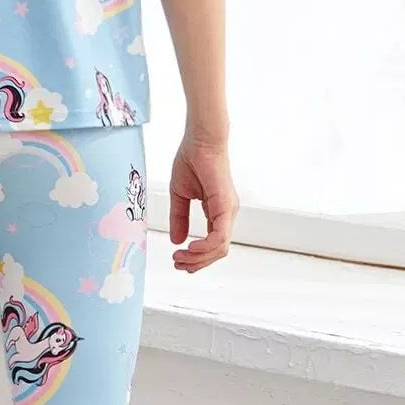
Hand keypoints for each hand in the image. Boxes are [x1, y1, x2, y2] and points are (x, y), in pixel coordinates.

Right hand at [169, 134, 237, 271]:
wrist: (200, 140)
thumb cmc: (192, 160)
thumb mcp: (180, 196)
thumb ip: (179, 219)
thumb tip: (177, 241)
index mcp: (217, 212)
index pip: (212, 244)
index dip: (196, 257)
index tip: (178, 260)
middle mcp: (226, 214)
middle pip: (217, 251)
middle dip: (197, 263)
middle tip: (178, 264)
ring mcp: (228, 211)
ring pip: (219, 248)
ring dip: (199, 258)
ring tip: (180, 258)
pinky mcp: (225, 206)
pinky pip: (219, 236)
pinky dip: (205, 247)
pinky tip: (191, 248)